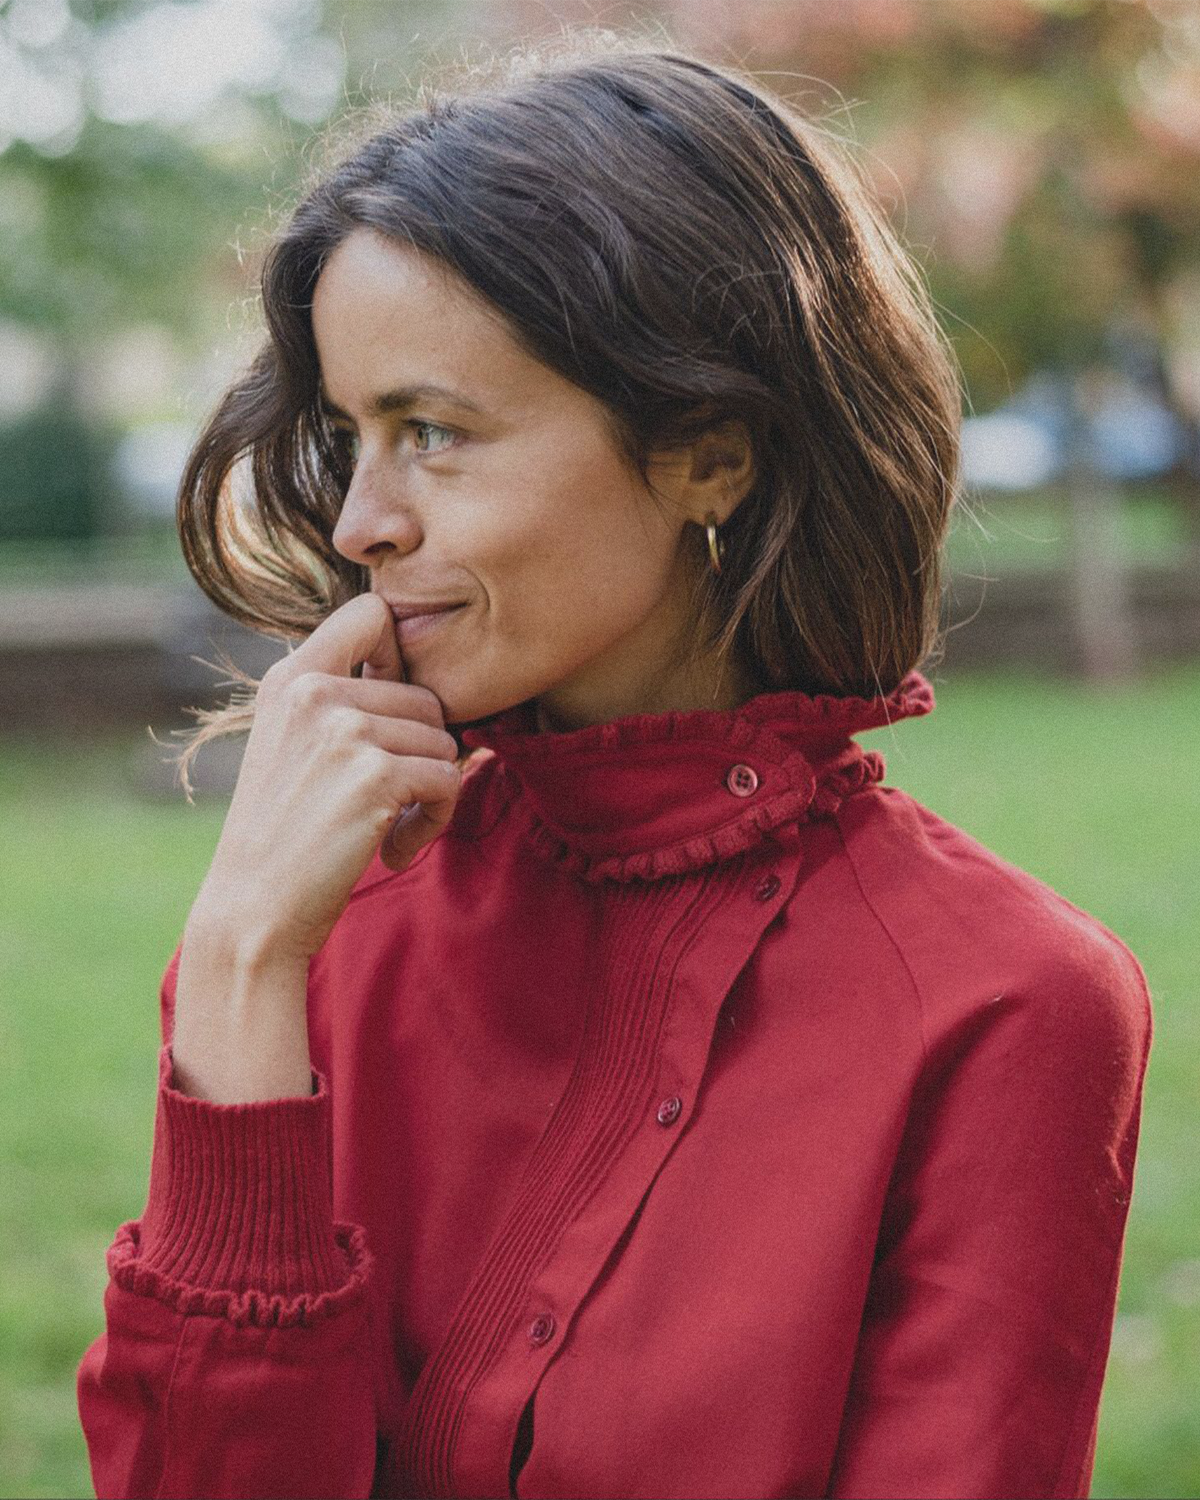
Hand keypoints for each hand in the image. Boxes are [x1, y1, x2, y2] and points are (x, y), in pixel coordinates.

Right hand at [188, 592, 462, 963]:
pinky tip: (392, 846)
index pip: (372, 612)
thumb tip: (420, 673)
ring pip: (444, 741)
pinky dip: (434, 820)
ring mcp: (346, 731)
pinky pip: (449, 781)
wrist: (253, 910)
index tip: (388, 708)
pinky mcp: (377, 775)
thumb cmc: (283, 833)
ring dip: (428, 791)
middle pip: (426, 695)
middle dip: (419, 753)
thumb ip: (338, 697)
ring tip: (384, 824)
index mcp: (291, 676)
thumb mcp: (291, 743)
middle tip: (384, 801)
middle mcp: (315, 692)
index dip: (399, 654)